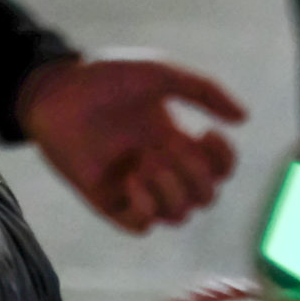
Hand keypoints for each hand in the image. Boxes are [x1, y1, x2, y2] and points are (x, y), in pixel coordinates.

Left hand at [21, 52, 247, 231]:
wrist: (54, 91)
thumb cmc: (103, 78)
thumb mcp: (159, 74)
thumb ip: (204, 90)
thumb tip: (245, 118)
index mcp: (176, 138)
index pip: (219, 169)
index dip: (224, 160)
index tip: (208, 134)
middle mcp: (160, 166)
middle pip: (204, 197)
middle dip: (196, 177)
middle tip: (168, 151)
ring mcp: (135, 186)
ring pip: (178, 216)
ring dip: (170, 191)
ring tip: (145, 163)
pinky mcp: (108, 200)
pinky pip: (142, 226)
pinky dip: (145, 208)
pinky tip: (131, 179)